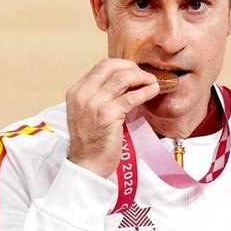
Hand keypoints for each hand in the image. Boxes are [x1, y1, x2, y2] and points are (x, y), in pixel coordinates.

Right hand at [64, 59, 162, 177]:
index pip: (100, 67)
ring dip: (141, 77)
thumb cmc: (91, 142)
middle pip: (111, 66)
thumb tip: (123, 83)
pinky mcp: (107, 114)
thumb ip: (99, 96)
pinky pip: (131, 97)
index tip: (134, 72)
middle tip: (145, 75)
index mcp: (76, 91)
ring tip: (152, 82)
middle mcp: (83, 94)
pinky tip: (153, 91)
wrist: (87, 164)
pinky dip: (146, 91)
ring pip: (122, 78)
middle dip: (132, 67)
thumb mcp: (87, 112)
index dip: (121, 66)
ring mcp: (94, 103)